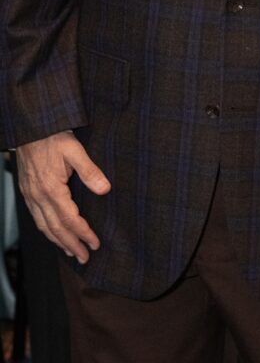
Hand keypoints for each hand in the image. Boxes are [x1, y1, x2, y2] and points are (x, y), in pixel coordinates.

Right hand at [16, 131, 110, 262]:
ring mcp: (30, 196)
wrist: (31, 128)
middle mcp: (38, 196)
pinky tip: (54, 233)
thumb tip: (104, 189)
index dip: (83, 233)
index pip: (69, 219)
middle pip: (55, 229)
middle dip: (71, 245)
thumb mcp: (75, 149)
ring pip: (43, 226)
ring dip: (58, 241)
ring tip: (72, 252)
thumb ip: (90, 171)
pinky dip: (46, 230)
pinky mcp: (27, 192)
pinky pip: (36, 218)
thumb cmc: (53, 136)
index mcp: (51, 188)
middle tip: (85, 258)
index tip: (95, 243)